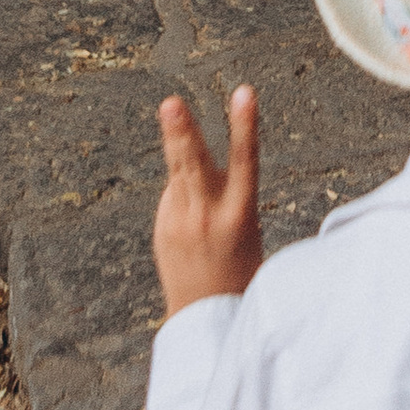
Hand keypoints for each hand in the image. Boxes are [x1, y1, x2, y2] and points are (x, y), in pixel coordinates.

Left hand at [154, 87, 261, 314]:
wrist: (208, 317)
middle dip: (183, 131)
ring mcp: (180, 222)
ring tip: (170, 106)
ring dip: (175, 137)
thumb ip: (223, 195)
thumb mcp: (246, 230)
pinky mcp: (163, 229)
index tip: (244, 92)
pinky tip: (193, 216)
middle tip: (171, 102)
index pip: (244, 159)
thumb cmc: (237, 269)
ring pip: (177, 171)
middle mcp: (207, 215)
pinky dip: (183, 190)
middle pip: (194, 164)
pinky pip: (174, 195)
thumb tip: (192, 170)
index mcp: (241, 214)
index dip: (244, 124)